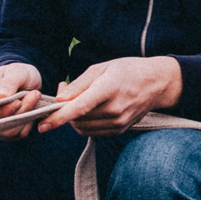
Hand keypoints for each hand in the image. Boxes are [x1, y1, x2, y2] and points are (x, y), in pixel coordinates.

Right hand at [0, 62, 47, 137]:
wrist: (27, 81)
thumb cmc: (17, 74)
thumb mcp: (15, 72)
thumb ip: (8, 82)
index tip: (18, 102)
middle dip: (19, 112)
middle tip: (34, 94)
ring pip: (11, 131)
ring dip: (27, 116)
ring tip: (35, 97)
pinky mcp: (9, 132)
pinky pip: (21, 133)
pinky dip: (30, 121)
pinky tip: (33, 108)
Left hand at [42, 56, 183, 135]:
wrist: (157, 83)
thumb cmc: (128, 70)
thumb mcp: (102, 68)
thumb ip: (79, 84)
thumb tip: (60, 98)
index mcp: (108, 89)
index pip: (79, 108)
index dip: (59, 117)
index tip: (43, 125)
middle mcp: (114, 109)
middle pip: (77, 119)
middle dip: (64, 111)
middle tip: (65, 93)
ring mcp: (119, 122)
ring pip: (83, 128)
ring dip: (74, 119)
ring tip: (79, 100)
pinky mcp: (120, 130)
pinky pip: (93, 132)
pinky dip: (85, 124)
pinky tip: (90, 110)